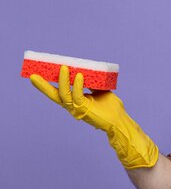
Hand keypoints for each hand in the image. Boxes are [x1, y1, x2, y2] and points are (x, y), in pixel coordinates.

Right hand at [30, 65, 158, 168]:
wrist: (119, 121)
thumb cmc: (111, 108)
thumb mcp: (100, 91)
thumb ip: (92, 83)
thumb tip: (89, 71)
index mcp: (74, 102)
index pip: (58, 93)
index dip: (48, 85)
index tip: (38, 75)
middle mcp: (72, 107)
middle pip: (54, 96)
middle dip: (43, 86)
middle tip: (33, 76)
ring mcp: (77, 109)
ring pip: (64, 95)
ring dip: (63, 81)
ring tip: (63, 68)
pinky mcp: (84, 110)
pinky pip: (78, 96)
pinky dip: (78, 85)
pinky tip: (80, 76)